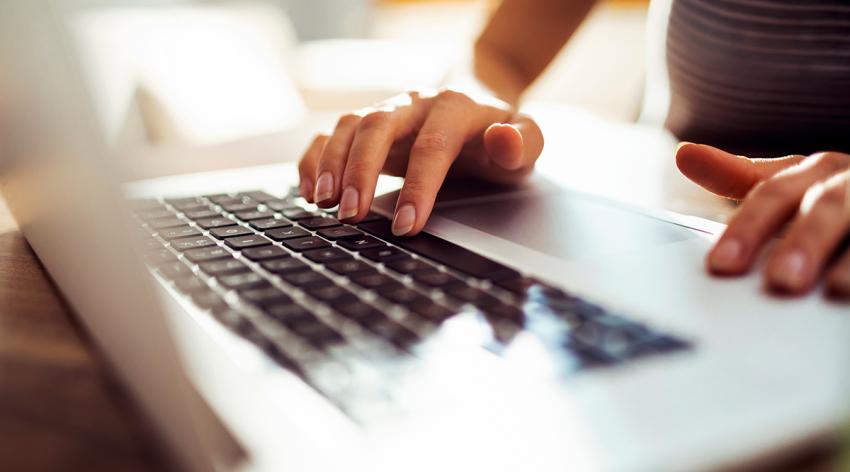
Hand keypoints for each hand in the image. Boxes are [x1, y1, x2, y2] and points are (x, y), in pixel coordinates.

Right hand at [297, 89, 543, 235]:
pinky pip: (330, 133)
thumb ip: (525, 142)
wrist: (480, 112)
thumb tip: (504, 141)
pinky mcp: (367, 127)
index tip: (408, 225)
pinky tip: (309, 190)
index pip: (432, 145)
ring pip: (349, 125)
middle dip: (361, 171)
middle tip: (352, 215)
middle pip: (378, 125)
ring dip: (331, 163)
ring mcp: (387, 111)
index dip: (419, 186)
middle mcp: (415, 103)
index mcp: (456, 107)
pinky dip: (314, 158)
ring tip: (323, 203)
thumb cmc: (501, 138)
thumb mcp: (528, 142)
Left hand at [676, 143, 849, 297]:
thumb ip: (740, 175)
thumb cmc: (838, 194)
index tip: (721, 265)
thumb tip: (684, 154)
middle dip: (804, 241)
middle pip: (825, 206)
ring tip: (834, 289)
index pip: (773, 194)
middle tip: (781, 281)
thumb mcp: (792, 183)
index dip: (748, 228)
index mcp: (817, 171)